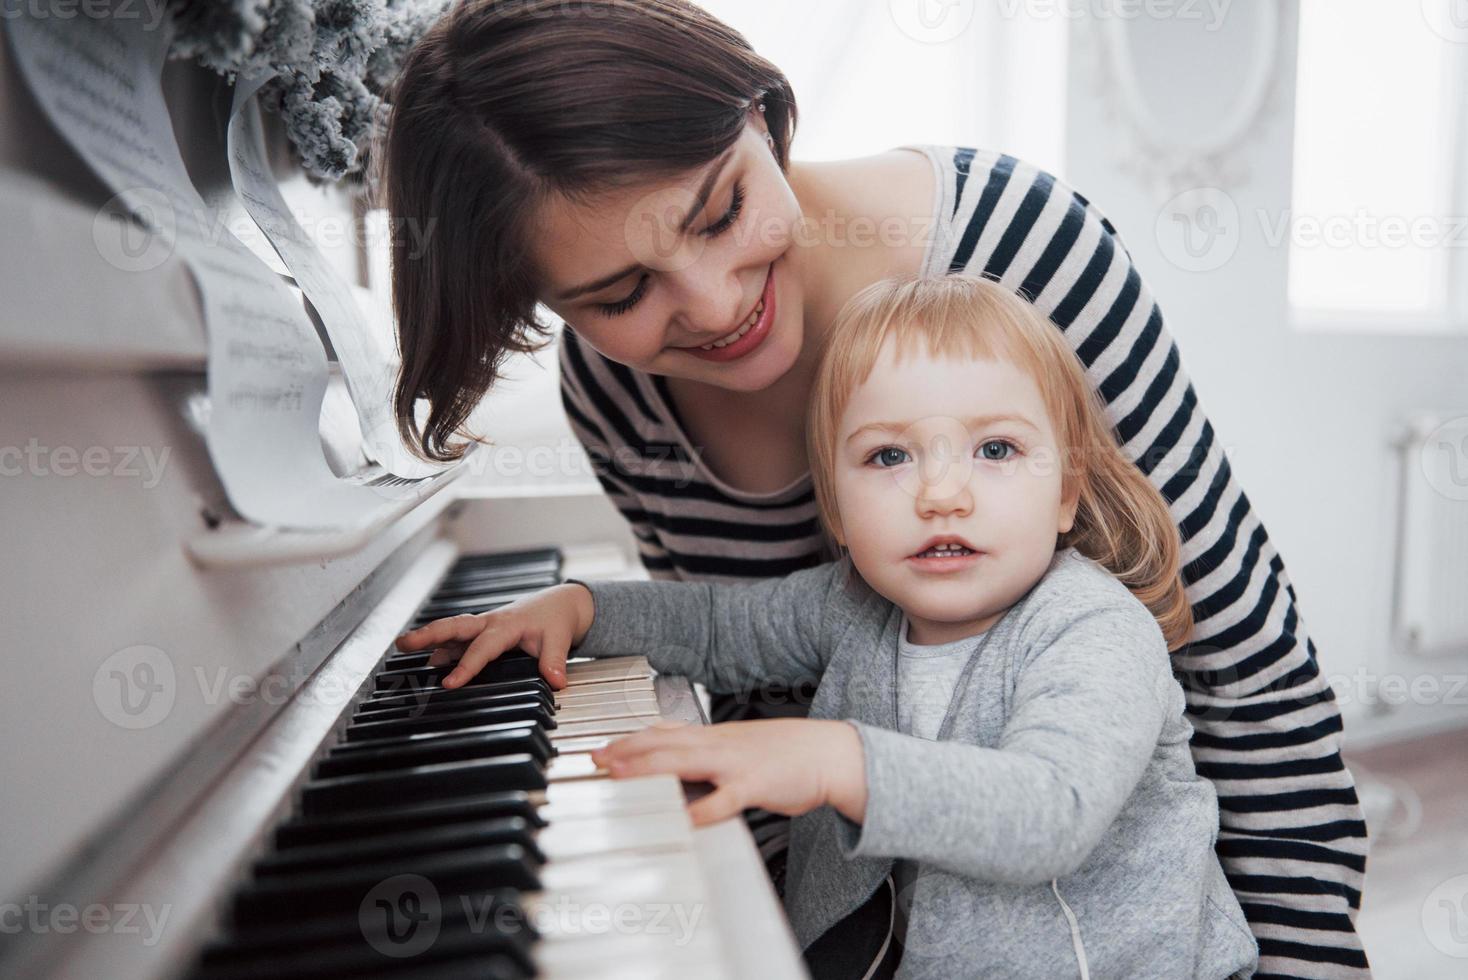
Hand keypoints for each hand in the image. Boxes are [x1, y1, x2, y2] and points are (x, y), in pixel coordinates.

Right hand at [393, 583, 594, 689]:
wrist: (559, 603)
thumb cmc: (556, 619)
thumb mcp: (560, 639)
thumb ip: (555, 661)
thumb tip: (556, 682)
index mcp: (506, 624)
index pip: (482, 647)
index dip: (466, 666)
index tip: (450, 683)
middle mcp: (490, 623)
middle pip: (454, 626)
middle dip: (428, 634)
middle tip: (403, 643)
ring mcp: (483, 626)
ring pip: (451, 630)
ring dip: (428, 637)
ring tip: (402, 646)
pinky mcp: (482, 632)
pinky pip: (458, 638)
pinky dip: (441, 646)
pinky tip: (429, 660)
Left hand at [590, 719, 867, 826]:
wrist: (829, 754)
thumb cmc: (786, 754)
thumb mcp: (740, 745)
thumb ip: (708, 751)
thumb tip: (678, 757)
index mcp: (714, 737)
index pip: (663, 732)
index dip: (629, 740)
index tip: (601, 748)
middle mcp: (719, 744)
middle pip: (663, 743)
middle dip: (626, 752)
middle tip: (596, 761)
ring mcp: (735, 763)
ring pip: (684, 763)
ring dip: (649, 770)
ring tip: (621, 778)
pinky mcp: (755, 785)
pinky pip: (724, 798)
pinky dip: (702, 808)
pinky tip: (683, 818)